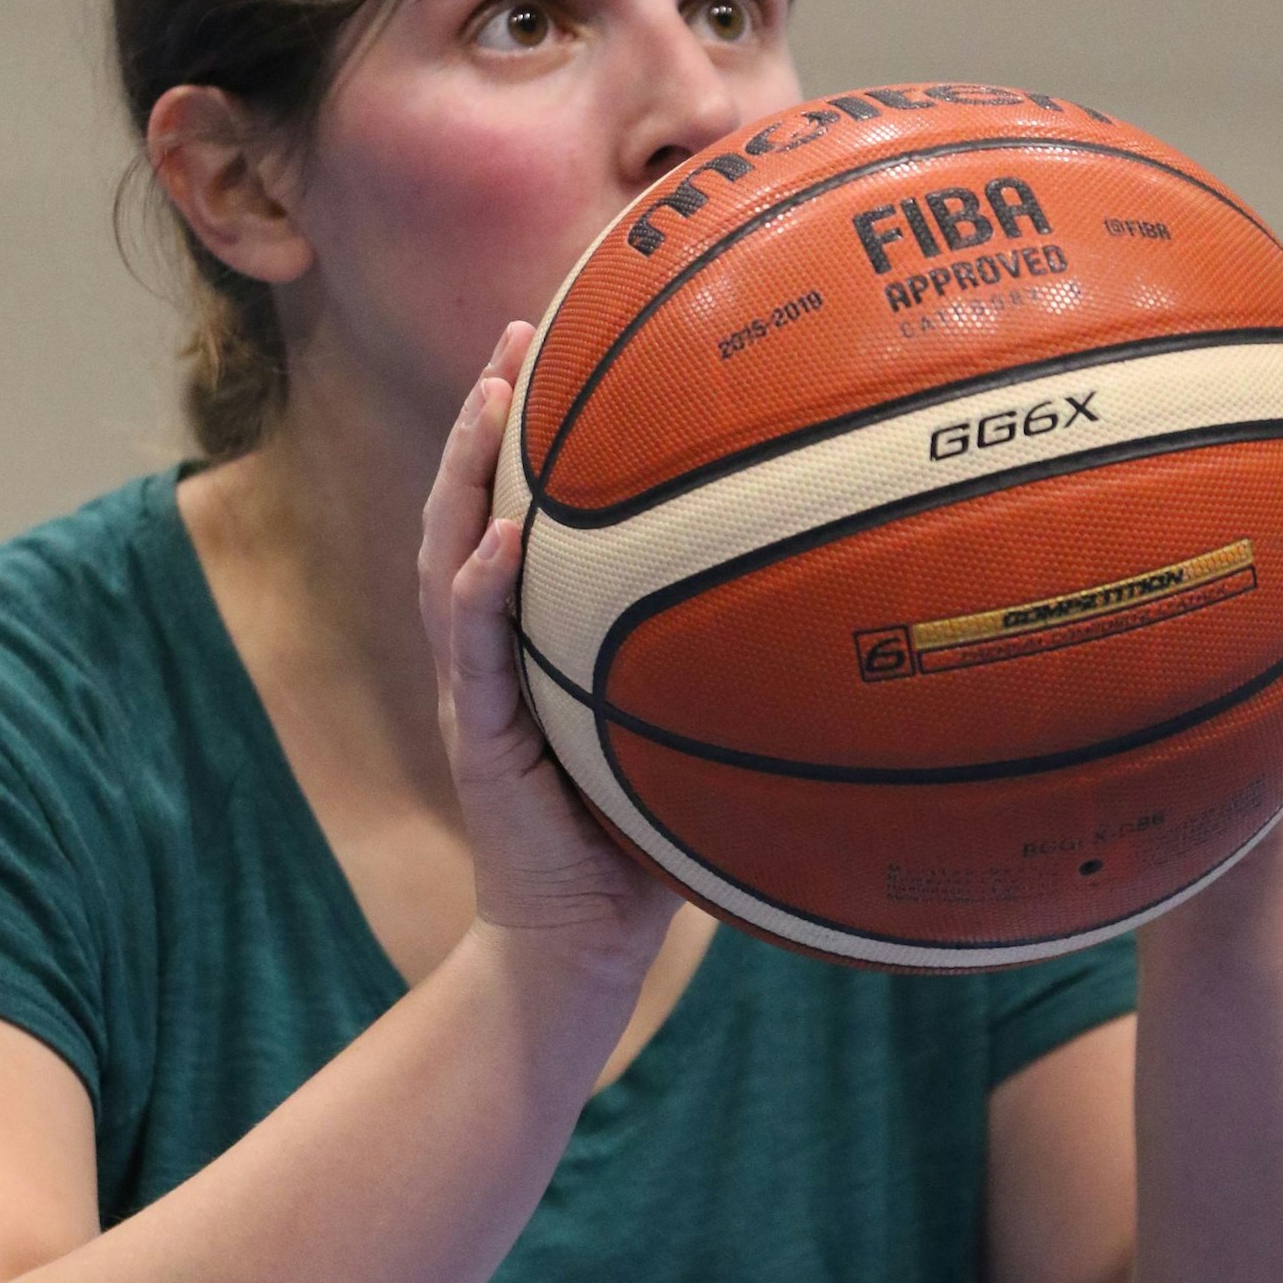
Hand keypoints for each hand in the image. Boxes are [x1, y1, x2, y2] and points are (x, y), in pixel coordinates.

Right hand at [418, 321, 681, 979]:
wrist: (579, 949)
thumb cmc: (639, 843)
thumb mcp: (682, 731)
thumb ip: (719, 667)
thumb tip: (835, 598)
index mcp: (526, 644)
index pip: (510, 517)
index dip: (521, 434)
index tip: (555, 347)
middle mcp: (488, 655)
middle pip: (463, 512)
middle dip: (483, 420)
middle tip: (515, 334)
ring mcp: (474, 695)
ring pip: (447, 562)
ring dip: (464, 477)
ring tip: (493, 398)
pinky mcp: (478, 743)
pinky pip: (473, 653)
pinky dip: (480, 590)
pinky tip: (506, 536)